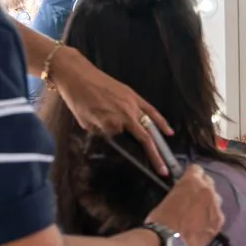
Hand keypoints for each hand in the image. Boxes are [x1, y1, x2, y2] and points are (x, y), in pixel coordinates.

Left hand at [54, 46, 173, 174]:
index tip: (116, 146)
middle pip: (144, 139)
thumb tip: (112, 135)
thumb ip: (101, 131)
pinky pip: (152, 111)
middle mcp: (125, 115)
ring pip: (150, 127)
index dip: (117, 144)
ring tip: (167, 156)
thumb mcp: (84, 122)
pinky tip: (168, 131)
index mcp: (111, 122)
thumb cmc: (77, 100)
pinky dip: (161, 122)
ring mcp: (132, 105)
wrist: (78, 76)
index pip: (120, 140)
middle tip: (162, 170)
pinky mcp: (135, 97)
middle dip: (154, 156)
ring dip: (160, 142)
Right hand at [146, 165, 224, 245]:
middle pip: (208, 182)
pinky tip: (204, 224)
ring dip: (209, 202)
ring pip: (215, 198)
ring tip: (200, 212)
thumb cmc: (161, 219)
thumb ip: (180, 191)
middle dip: (202, 188)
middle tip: (194, 198)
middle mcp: (207, 189)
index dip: (192, 175)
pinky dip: (211, 217)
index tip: (189, 182)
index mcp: (192, 180)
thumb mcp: (168, 198)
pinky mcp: (219, 220)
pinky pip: (217, 214)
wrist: (168, 240)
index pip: (197, 169)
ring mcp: (215, 204)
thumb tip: (183, 194)